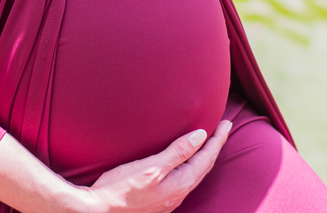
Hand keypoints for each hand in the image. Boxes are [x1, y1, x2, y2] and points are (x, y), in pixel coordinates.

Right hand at [77, 121, 232, 212]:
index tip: (226, 124)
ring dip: (204, 156)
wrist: (100, 212)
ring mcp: (170, 198)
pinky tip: (185, 161)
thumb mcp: (150, 168)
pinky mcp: (160, 199)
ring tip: (208, 143)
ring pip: (195, 173)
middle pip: (204, 166)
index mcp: (180, 183)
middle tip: (222, 129)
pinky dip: (191, 164)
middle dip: (215, 146)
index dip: (217, 140)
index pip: (206, 158)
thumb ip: (177, 152)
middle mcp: (178, 193)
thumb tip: (201, 136)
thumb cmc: (121, 189)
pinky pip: (184, 178)